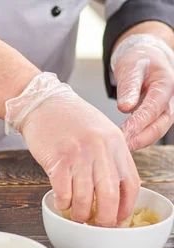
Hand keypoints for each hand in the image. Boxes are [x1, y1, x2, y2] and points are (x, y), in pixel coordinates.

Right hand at [5, 73, 140, 226]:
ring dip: (79, 214)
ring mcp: (79, 155)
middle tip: (96, 225)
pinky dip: (62, 203)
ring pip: (84, 198)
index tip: (116, 219)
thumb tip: (112, 191)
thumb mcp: (101, 132)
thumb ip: (110, 157)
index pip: (131, 184)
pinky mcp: (57, 159)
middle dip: (103, 218)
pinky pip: (63, 192)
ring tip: (76, 216)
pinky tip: (61, 203)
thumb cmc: (69, 119)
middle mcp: (101, 150)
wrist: (43, 104)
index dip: (125, 207)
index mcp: (116, 144)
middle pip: (109, 196)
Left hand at [112, 34, 173, 149]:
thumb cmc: (138, 59)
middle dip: (141, 138)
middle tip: (121, 147)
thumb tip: (125, 107)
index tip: (123, 134)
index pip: (153, 109)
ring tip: (121, 148)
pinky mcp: (158, 114)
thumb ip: (129, 86)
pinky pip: (151, 129)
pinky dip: (139, 137)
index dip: (138, 124)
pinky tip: (125, 142)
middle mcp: (171, 99)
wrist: (147, 56)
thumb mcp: (130, 66)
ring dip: (140, 141)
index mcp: (166, 84)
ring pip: (157, 130)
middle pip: (160, 125)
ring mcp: (166, 108)